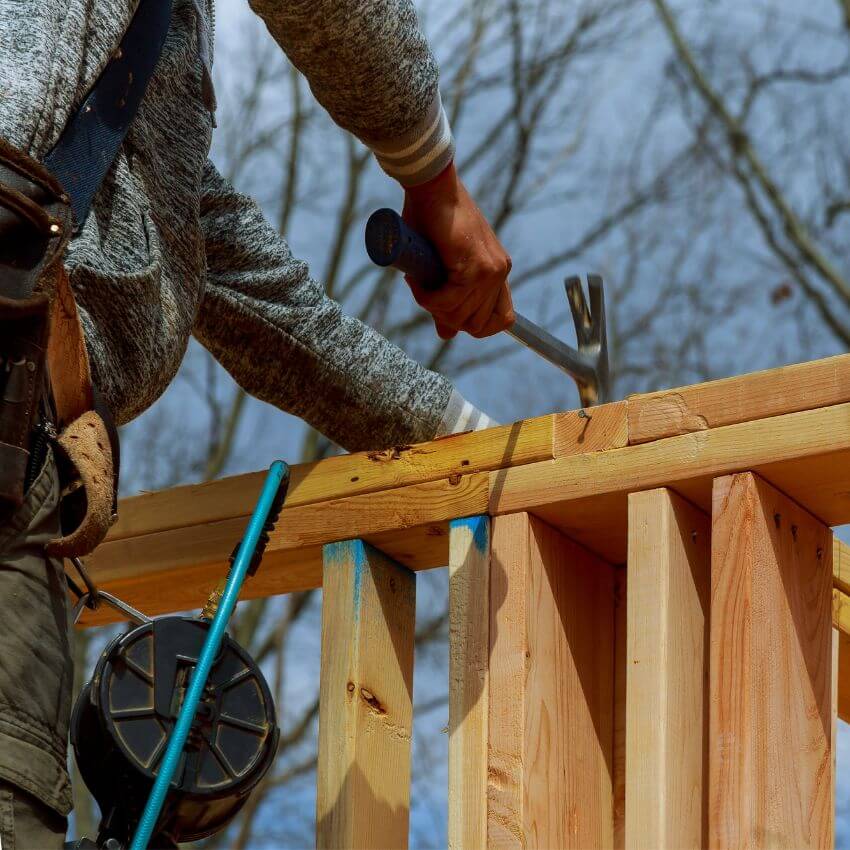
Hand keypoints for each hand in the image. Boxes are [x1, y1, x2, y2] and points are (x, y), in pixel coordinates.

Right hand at [402, 163, 513, 338]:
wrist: (432, 188)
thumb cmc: (431, 220)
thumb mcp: (442, 268)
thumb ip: (448, 301)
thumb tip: (446, 335)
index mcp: (497, 269)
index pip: (502, 319)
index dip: (475, 325)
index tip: (448, 313)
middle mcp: (499, 272)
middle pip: (476, 324)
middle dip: (445, 316)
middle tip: (424, 292)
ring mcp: (490, 271)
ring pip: (459, 316)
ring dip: (431, 305)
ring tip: (418, 281)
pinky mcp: (475, 269)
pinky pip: (448, 302)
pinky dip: (427, 297)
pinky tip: (417, 280)